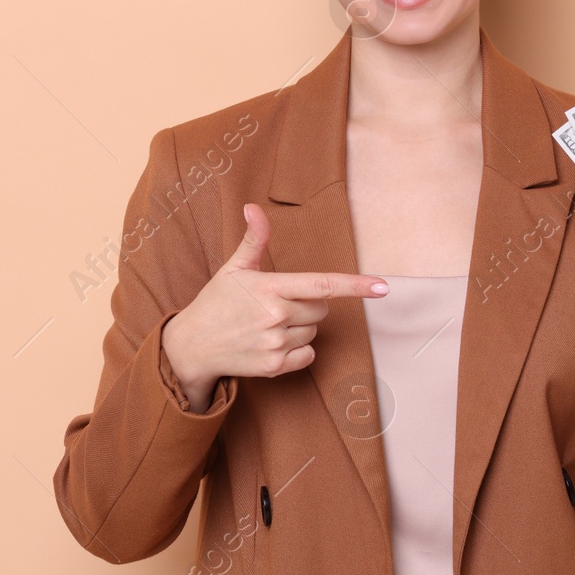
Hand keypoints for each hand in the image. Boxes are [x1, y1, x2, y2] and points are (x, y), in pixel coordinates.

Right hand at [161, 202, 388, 411]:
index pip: (321, 285)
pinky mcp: (275, 367)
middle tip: (277, 306)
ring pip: (314, 332)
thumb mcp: (233, 269)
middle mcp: (275, 316)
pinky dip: (297, 350)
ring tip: (268, 325)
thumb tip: (253, 208)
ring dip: (300, 327)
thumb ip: (253, 240)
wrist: (191, 346)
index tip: (383, 287)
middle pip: (322, 310)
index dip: (355, 286)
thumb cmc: (215, 303)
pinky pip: (308, 354)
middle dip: (308, 306)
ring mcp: (275, 343)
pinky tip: (272, 344)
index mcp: (269, 287)